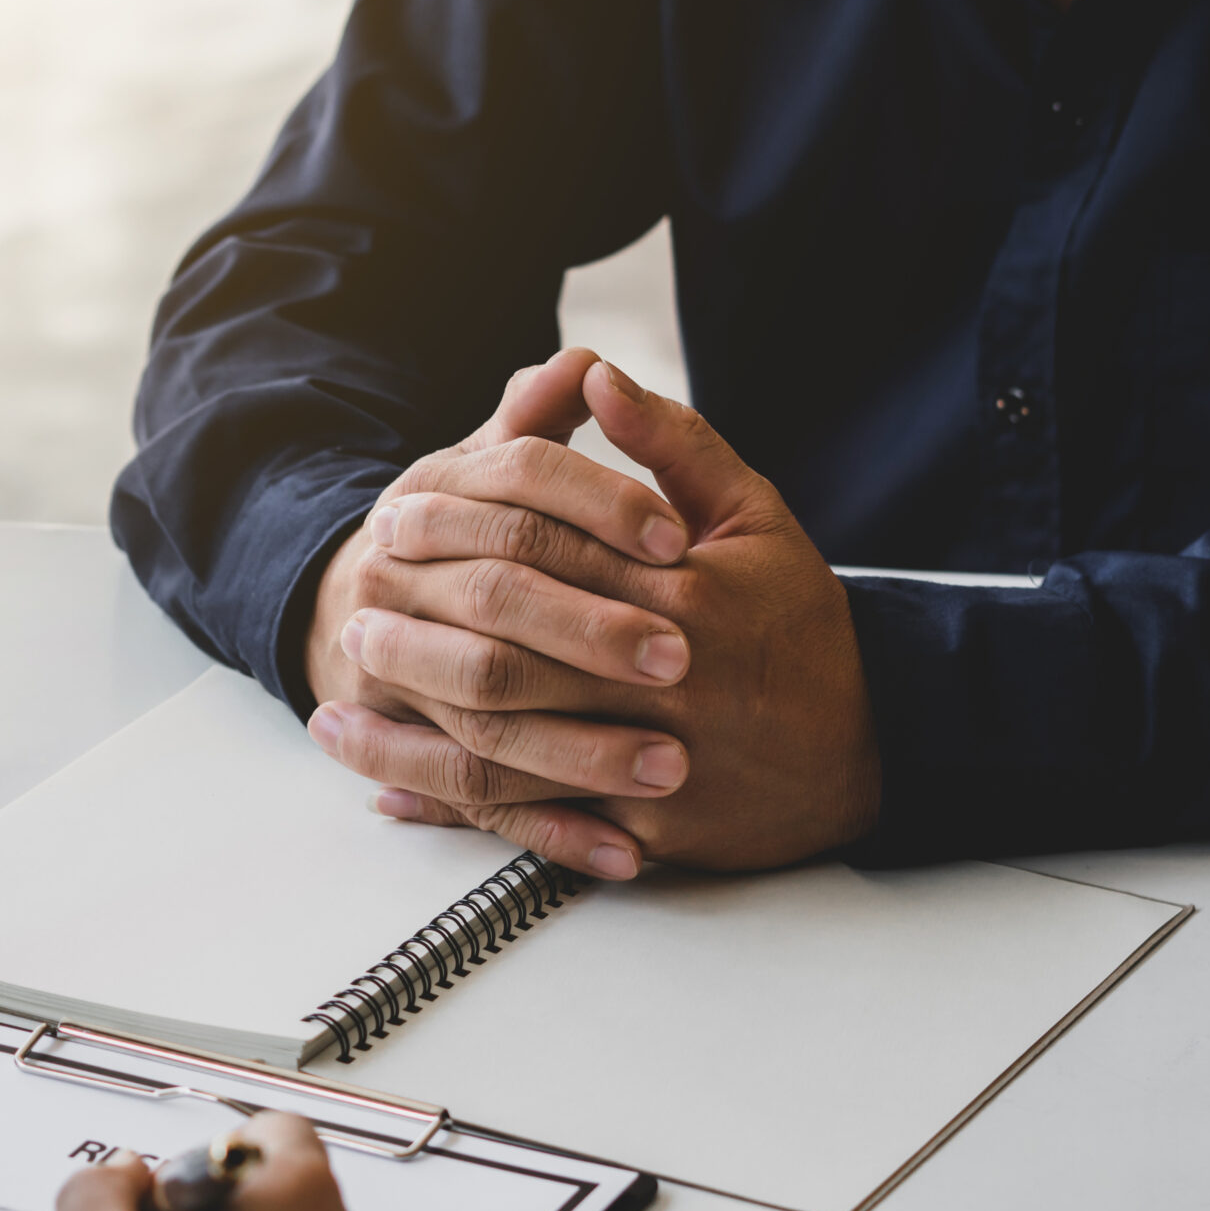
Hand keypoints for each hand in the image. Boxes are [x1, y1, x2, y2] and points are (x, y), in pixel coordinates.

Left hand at [307, 357, 880, 872]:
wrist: (872, 747)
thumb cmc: (799, 626)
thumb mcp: (755, 517)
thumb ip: (672, 446)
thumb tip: (591, 374)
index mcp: (684, 599)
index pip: (550, 558)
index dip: (462, 537)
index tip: (396, 515)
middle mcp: (664, 688)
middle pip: (514, 660)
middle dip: (421, 636)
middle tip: (353, 609)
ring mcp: (654, 771)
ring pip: (509, 754)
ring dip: (413, 735)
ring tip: (337, 712)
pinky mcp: (648, 836)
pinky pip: (535, 825)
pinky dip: (458, 813)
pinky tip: (391, 795)